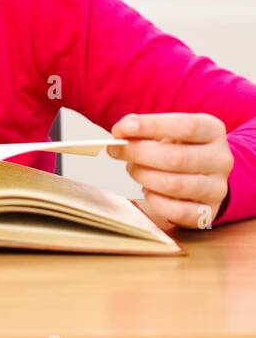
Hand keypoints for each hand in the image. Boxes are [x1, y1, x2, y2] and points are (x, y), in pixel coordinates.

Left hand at [108, 112, 232, 229]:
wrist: (205, 173)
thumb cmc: (179, 147)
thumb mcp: (167, 129)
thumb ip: (143, 127)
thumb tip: (121, 131)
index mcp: (213, 131)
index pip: (186, 126)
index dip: (151, 126)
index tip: (124, 128)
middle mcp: (220, 159)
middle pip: (176, 158)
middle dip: (138, 154)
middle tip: (117, 151)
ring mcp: (217, 188)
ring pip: (174, 185)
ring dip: (143, 176)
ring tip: (133, 169)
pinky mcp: (208, 212)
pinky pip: (177, 211)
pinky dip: (155, 201)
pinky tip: (148, 190)